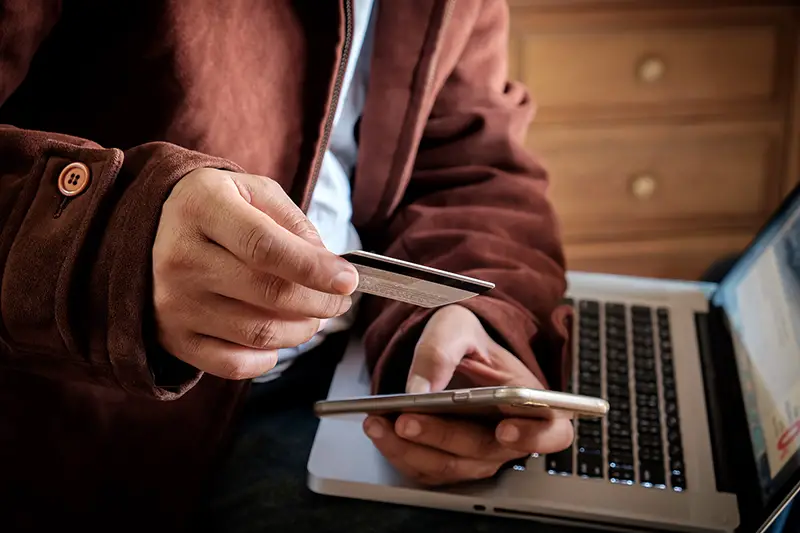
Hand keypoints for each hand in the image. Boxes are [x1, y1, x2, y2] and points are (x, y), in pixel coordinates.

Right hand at [152, 168, 358, 378]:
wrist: (151, 230)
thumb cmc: (216, 209)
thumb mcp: (254, 192)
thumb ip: (294, 222)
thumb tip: (327, 265)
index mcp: (203, 208)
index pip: (266, 247)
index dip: (314, 269)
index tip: (348, 281)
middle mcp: (181, 257)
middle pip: (269, 294)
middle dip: (320, 303)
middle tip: (339, 299)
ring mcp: (174, 302)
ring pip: (258, 333)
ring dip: (301, 330)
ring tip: (313, 315)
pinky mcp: (172, 337)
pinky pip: (232, 364)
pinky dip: (267, 359)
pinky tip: (278, 336)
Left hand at [364, 305, 572, 484]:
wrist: (448, 354)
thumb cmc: (466, 341)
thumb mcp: (456, 327)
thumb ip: (442, 351)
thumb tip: (421, 389)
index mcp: (529, 400)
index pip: (550, 430)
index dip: (533, 436)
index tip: (505, 430)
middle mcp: (509, 436)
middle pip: (483, 450)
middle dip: (442, 436)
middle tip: (407, 418)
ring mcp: (479, 455)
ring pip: (450, 466)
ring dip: (411, 448)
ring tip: (378, 422)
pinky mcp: (449, 463)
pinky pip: (425, 469)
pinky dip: (398, 452)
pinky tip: (378, 429)